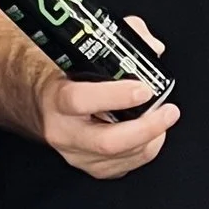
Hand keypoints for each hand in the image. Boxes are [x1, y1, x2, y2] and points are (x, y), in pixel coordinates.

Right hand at [34, 17, 177, 179]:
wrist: (40, 104)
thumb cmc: (63, 77)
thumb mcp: (82, 52)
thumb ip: (121, 41)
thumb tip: (151, 46)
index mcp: (56, 98)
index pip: (81, 100)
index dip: (116, 96)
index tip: (144, 89)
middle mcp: (62, 131)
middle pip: (107, 141)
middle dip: (145, 128)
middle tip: (169, 111)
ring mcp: (75, 153)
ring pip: (120, 157)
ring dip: (150, 140)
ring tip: (163, 120)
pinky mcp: (89, 166)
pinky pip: (122, 167)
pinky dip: (143, 152)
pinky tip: (150, 136)